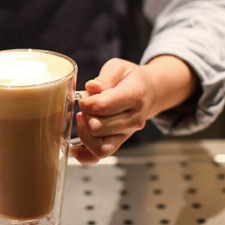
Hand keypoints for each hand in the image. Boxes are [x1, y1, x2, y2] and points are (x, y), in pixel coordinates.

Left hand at [71, 56, 196, 163]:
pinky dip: (86, 156)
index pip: (104, 106)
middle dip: (85, 115)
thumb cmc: (130, 79)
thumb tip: (92, 88)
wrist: (149, 91)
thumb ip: (105, 77)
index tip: (84, 97)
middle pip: (98, 127)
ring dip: (84, 133)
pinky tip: (75, 148)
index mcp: (134, 96)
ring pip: (99, 146)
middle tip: (85, 105)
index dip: (87, 102)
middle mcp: (133, 119)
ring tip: (83, 118)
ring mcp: (127, 133)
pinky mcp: (119, 142)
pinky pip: (100, 156)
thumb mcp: (119, 67)